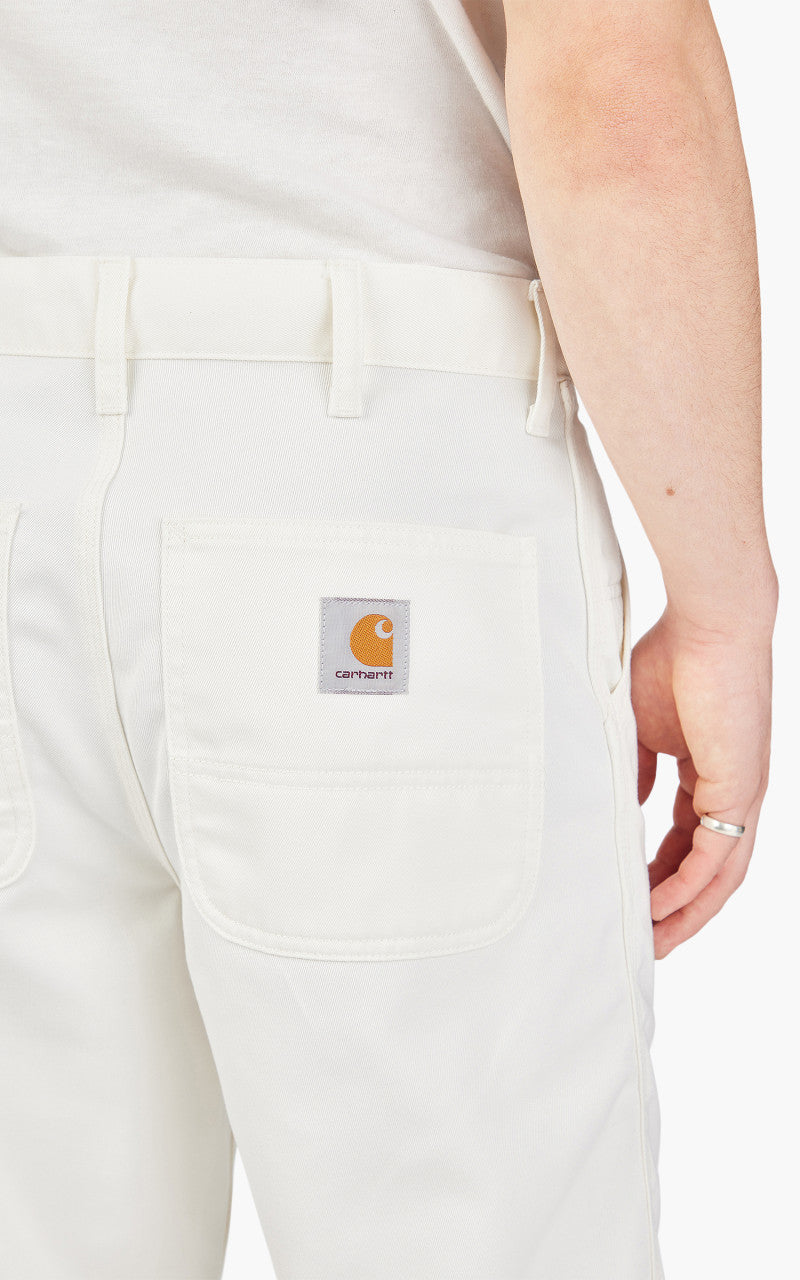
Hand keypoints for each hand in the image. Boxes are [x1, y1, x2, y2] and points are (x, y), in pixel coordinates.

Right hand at [630, 602, 774, 958]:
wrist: (709, 622)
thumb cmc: (674, 656)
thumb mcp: (641, 724)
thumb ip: (638, 766)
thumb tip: (632, 801)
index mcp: (714, 775)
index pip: (690, 842)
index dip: (662, 874)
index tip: (632, 899)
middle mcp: (735, 793)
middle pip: (711, 872)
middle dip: (679, 911)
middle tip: (647, 942)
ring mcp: (742, 794)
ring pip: (720, 875)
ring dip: (687, 914)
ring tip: (654, 943)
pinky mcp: (740, 790)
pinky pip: (715, 856)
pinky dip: (686, 886)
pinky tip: (656, 906)